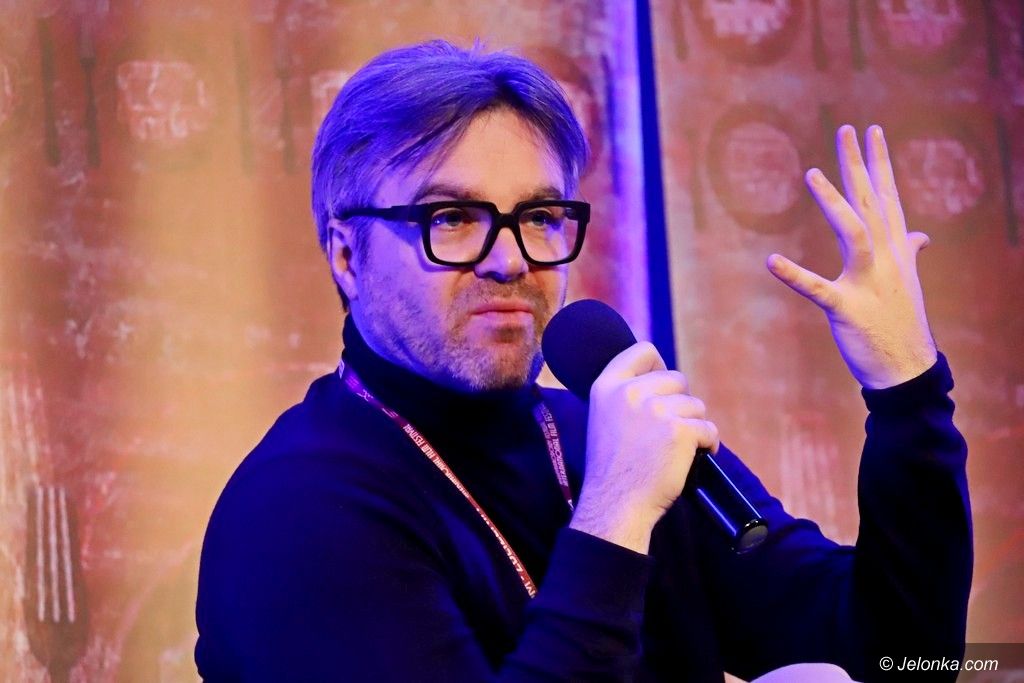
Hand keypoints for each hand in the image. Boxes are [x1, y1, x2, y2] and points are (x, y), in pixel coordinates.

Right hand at [569, 342, 718, 553]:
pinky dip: (708, 443)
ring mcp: (656, 410)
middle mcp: (630, 393)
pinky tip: (696, 456)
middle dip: (680, 402)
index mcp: (606, 387)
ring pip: (696, 405)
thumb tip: (660, 380)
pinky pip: (709, 429)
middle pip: (676, 378)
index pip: (643, 351)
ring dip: (694, 425)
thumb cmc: (612, 469)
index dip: (659, 367)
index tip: (661, 388)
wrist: (615, 505)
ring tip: (678, 448)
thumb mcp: (603, 419)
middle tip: (671, 429)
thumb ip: (625, 396)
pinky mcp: (680, 431)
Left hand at [767, 124, 937, 389]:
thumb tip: (920, 236)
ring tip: (811, 174)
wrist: (907, 370)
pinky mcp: (847, 309)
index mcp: (896, 250)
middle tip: (846, 129)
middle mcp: (886, 259)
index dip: (878, 163)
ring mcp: (868, 283)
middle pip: (871, 202)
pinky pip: (818, 289)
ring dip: (834, 204)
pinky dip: (794, 275)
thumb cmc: (901, 323)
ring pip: (854, 233)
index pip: (887, 197)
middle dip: (858, 165)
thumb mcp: (907, 282)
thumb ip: (909, 252)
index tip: (870, 130)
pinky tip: (771, 261)